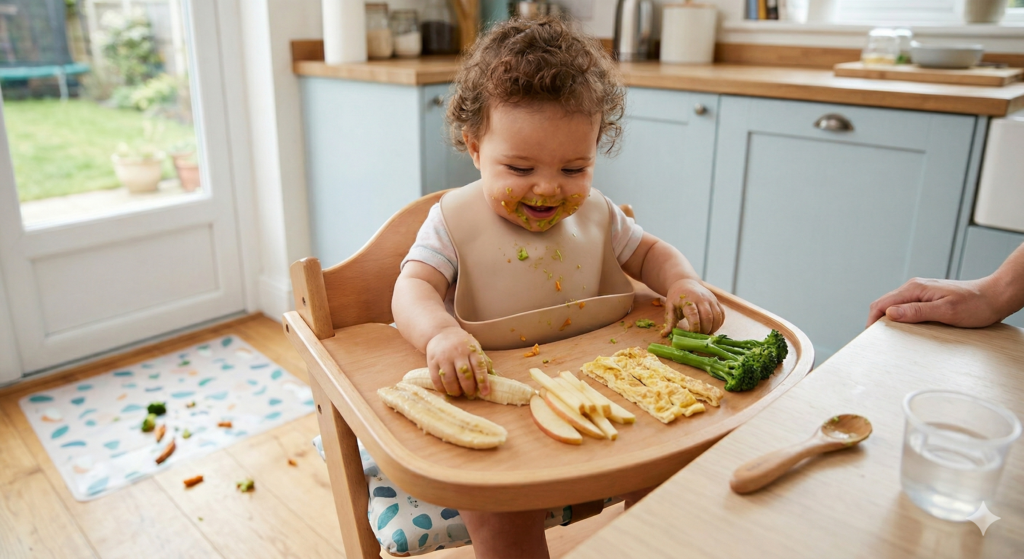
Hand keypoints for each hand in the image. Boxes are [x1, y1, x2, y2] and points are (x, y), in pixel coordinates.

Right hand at [425, 327, 492, 397]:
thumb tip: (493, 378)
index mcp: (471, 350)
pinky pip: (436, 379)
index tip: (485, 392)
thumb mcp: (475, 347)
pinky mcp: (432, 361)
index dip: (483, 382)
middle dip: (469, 388)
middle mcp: (458, 353)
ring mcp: (444, 357)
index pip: (479, 367)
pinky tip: (446, 391)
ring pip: (449, 379)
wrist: (441, 332)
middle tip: (470, 394)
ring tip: (458, 393)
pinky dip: (442, 389)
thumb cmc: (462, 344)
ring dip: (455, 390)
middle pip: (464, 375)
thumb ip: (483, 361)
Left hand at [660, 278, 724, 335]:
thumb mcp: (670, 307)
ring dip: (713, 328)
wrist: (686, 283)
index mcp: (688, 300)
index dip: (694, 327)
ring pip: (717, 316)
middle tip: (699, 336)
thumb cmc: (676, 298)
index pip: (693, 314)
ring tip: (706, 334)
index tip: (691, 334)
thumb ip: (670, 321)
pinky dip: (719, 324)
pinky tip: (712, 328)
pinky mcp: (716, 301)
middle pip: (707, 316)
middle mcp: (702, 298)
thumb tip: (664, 335)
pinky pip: (722, 314)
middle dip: (705, 329)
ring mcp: (711, 299)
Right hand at [866, 277, 1006, 327]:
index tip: (870, 336)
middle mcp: (915, 287)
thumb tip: (890, 313)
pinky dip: (899, 318)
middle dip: (876, 321)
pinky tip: (903, 329)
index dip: (872, 320)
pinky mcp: (927, 298)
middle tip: (877, 341)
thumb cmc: (976, 305)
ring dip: (888, 320)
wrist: (995, 296)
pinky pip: (905, 307)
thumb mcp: (946, 311)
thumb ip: (917, 311)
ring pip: (894, 306)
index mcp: (915, 289)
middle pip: (884, 304)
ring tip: (888, 337)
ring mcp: (920, 292)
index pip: (882, 303)